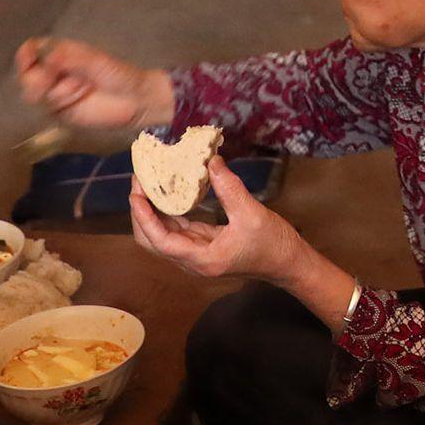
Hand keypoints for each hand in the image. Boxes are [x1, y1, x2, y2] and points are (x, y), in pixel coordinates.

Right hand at [15, 36, 171, 131]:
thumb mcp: (96, 62)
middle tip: (56, 80)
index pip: (32, 50)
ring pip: (34, 94)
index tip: (29, 60)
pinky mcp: (59, 112)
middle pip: (27, 76)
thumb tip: (47, 56)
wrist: (134, 102)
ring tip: (81, 89)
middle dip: (39, 79)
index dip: (26, 54)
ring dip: (56, 92)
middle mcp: (54, 72)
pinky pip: (46, 110)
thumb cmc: (118, 74)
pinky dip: (59, 105)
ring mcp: (55, 92)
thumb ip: (70, 58)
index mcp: (61, 53)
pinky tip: (77, 101)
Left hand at [128, 158, 308, 285]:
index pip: (161, 241)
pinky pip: (178, 229)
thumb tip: (211, 161)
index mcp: (202, 259)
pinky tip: (169, 191)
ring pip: (163, 234)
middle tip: (140, 182)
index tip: (136, 193)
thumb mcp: (252, 214)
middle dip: (142, 212)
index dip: (145, 217)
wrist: (287, 263)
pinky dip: (170, 211)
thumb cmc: (272, 244)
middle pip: (153, 240)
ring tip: (149, 182)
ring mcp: (197, 253)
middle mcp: (193, 260)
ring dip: (153, 210)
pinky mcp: (203, 245)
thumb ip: (230, 188)